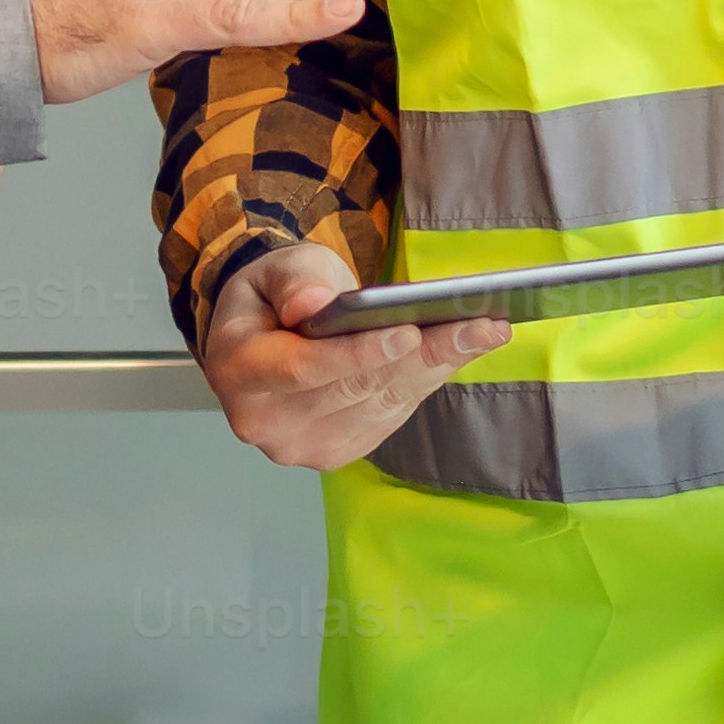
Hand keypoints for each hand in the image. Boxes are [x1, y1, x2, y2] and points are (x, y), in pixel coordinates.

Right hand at [196, 241, 507, 474]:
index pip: (304, 368)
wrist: (262, 339)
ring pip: (383, 404)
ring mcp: (301, 446)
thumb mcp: (274, 269)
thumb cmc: (272, 298)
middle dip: (422, 354)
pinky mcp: (335, 454)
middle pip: (355, 389)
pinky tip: (461, 351)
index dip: (358, 354)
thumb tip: (314, 306)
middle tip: (479, 324)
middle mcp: (266, 421)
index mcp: (239, 371)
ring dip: (438, 366)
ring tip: (485, 331)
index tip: (409, 332)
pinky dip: (428, 381)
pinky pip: (392, 416)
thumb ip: (293, 283)